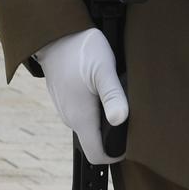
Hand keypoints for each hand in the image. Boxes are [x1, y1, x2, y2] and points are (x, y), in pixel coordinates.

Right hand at [35, 28, 128, 163]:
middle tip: (132, 118)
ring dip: (105, 122)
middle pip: (95, 142)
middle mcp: (71, 119)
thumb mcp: (103, 69)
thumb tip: (121, 120)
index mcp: (80, 117)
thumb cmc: (81, 49)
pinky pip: (83, 115)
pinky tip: (105, 92)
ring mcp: (66, 110)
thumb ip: (113, 95)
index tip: (132, 141)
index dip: (115, 154)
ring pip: (90, 128)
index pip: (97, 155)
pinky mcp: (66, 100)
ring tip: (119, 101)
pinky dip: (96, 110)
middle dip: (114, 138)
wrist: (55, 34)